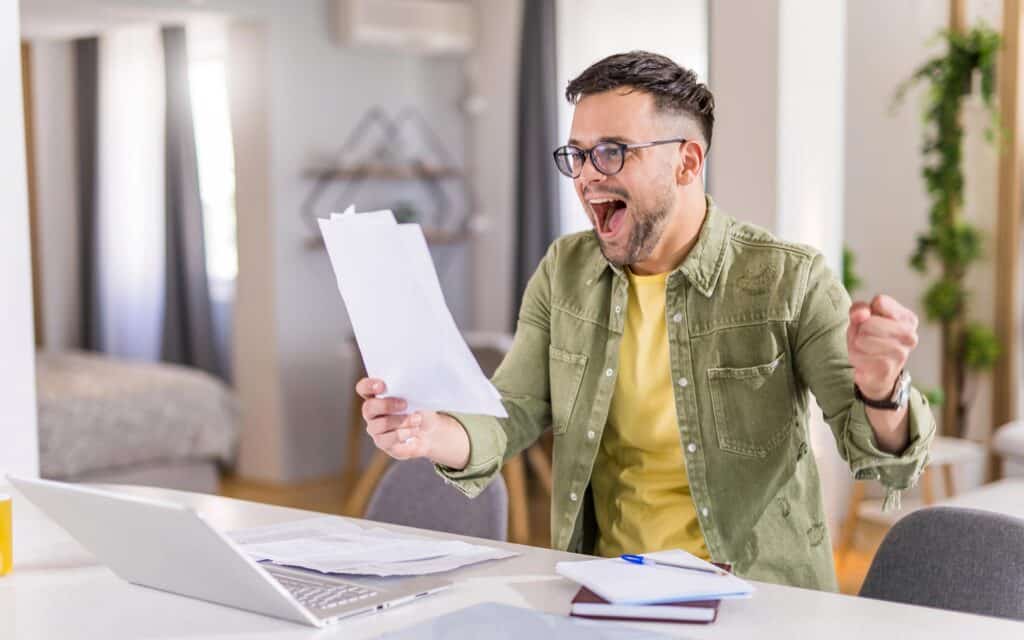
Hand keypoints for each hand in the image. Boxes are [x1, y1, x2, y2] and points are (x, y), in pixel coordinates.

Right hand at [355, 378, 469, 468]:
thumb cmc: (419, 407)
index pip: (363, 388)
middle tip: (405, 404)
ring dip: (401, 422)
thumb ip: (409, 388)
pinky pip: (388, 441)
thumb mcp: (417, 395)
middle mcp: (372, 413)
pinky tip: (414, 431)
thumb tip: (414, 380)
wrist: (430, 430)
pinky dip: (404, 434)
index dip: (369, 386)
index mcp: (376, 396)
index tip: (383, 386)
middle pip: (368, 408)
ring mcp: (376, 429)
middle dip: (387, 405)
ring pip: (379, 426)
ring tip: (417, 420)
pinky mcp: (383, 444)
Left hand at [847, 294, 918, 399]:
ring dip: (855, 345)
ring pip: (861, 339)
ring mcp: (900, 353)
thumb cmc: (869, 339)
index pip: (880, 302)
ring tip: (864, 350)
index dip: (866, 311)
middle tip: (864, 339)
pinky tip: (864, 362)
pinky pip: (858, 355)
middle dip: (858, 330)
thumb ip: (859, 309)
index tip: (869, 320)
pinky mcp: (887, 369)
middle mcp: (909, 335)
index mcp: (908, 319)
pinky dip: (855, 358)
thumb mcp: (862, 318)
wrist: (876, 374)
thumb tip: (860, 314)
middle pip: (868, 322)